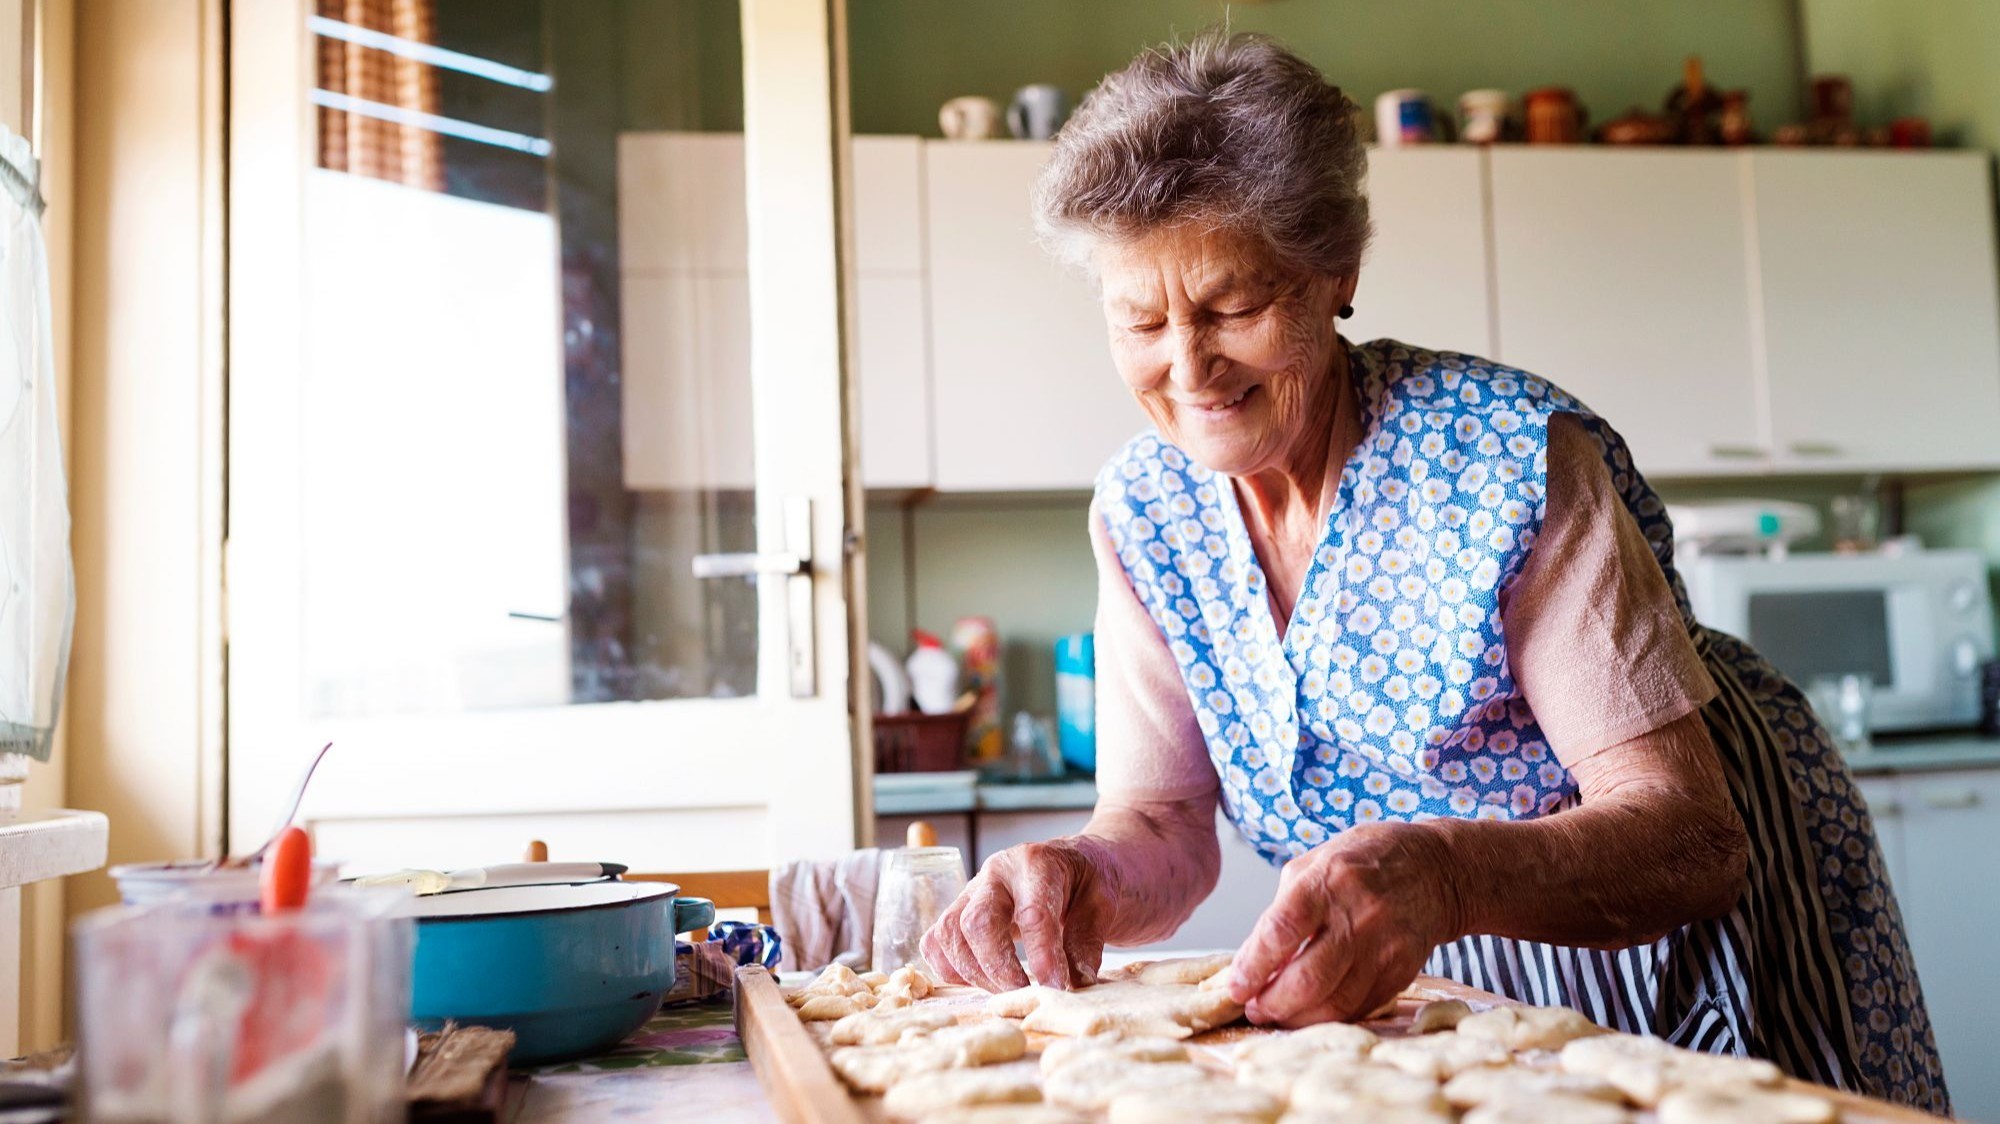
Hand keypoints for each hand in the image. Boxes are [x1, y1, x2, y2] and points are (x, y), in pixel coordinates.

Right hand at [919, 838, 1112, 991]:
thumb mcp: (1104, 902)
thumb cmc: (1090, 880)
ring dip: (974, 972)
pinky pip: (936, 941)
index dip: (1042, 956)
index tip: (1055, 987)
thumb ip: (1087, 940)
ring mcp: (973, 891)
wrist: (1076, 864)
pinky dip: (950, 968)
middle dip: (999, 968)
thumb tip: (1077, 981)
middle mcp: (996, 873)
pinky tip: (981, 981)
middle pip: (976, 922)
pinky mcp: (960, 911)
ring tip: (1008, 991)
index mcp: (1036, 862)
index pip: (1032, 913)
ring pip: (949, 933)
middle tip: (1027, 994)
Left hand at [1226, 823, 1461, 1026]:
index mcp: (1328, 880)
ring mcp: (1385, 946)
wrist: (1435, 870)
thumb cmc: (1364, 861)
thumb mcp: (1313, 863)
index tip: (1236, 987)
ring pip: (1335, 1003)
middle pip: (1309, 979)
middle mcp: (1359, 915)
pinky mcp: (1403, 970)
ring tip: (1277, 1012)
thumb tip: (1255, 962)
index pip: (1281, 931)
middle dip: (1272, 1003)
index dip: (1253, 966)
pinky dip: (1329, 1014)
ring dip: (1298, 1017)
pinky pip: (1360, 1007)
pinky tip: (1313, 1009)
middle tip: (1253, 1008)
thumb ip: (1282, 910)